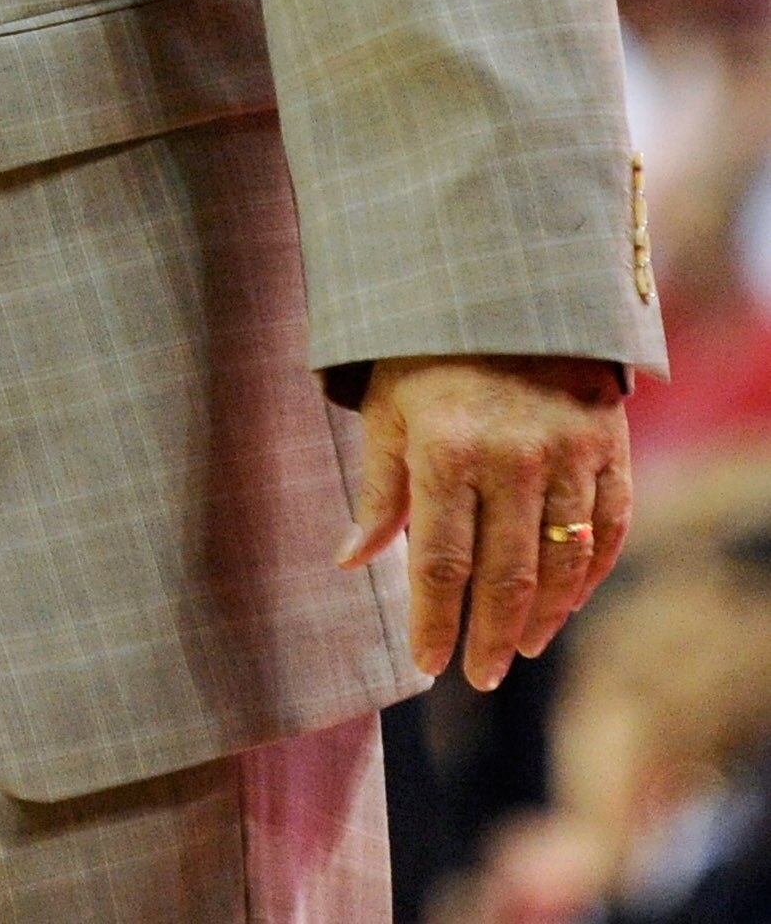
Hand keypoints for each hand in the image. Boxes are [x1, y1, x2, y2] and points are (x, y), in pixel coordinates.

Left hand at [339, 353, 629, 689]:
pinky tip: (568, 601)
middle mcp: (510, 458)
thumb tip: (349, 561)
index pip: (440, 564)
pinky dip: (589, 575)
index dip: (434, 621)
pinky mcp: (607, 444)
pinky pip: (607, 530)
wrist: (500, 282)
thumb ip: (378, 491)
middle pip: (504, 577)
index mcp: (444, 450)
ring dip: (542, 618)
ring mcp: (567, 453)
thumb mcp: (386, 409)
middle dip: (489, 636)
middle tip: (480, 674)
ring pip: (561, 565)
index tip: (429, 664)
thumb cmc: (425, 349)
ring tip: (519, 647)